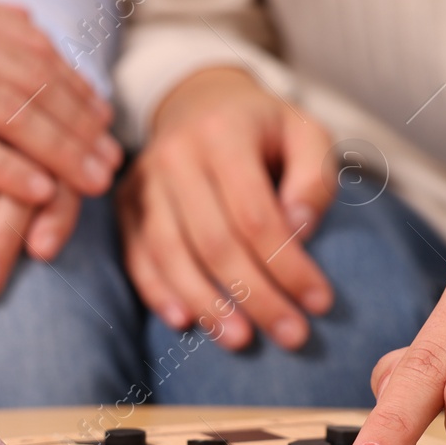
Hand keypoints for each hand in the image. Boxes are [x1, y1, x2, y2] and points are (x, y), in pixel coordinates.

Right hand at [0, 0, 120, 206]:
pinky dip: (13, 173)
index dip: (73, 85)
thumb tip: (25, 28)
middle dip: (77, 123)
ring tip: (91, 183)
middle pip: (30, 78)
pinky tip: (42, 194)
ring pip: (9, 112)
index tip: (102, 121)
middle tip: (109, 160)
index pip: (30, 43)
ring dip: (60, 152)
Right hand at [121, 67, 334, 349]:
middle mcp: (175, 156)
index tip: (320, 302)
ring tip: (240, 341)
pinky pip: (136, 256)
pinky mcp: (125, 205)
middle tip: (293, 336)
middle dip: (256, 296)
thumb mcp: (307, 134)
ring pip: (171, 254)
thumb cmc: (264, 130)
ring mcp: (144, 182)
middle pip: (215, 242)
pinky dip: (157, 292)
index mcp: (223, 133)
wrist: (199, 103)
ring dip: (207, 304)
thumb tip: (298, 231)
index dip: (288, 265)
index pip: (256, 215)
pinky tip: (184, 322)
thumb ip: (314, 178)